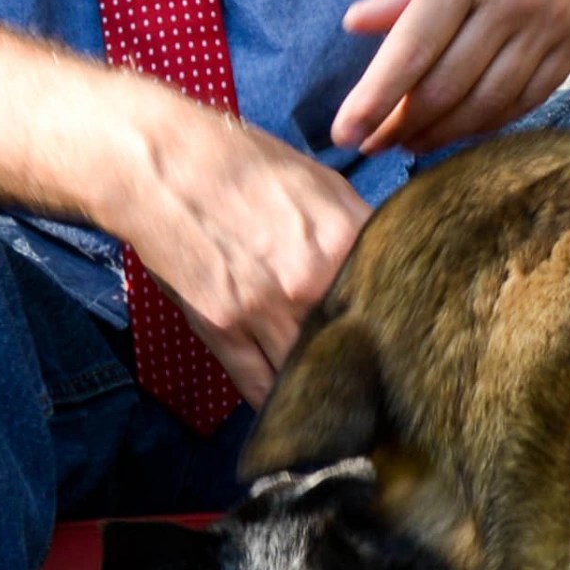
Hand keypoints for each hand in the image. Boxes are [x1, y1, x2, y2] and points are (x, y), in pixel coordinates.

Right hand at [97, 89, 375, 404]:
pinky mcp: (224, 332)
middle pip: (354, 348)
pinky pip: (260, 387)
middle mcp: (312, 284)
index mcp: (346, 242)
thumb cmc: (245, 166)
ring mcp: (266, 312)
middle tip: (374, 382)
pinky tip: (291, 404)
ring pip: (309, 374)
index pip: (391, 304)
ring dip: (320, 388)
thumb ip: (361, 231)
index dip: (398, 327)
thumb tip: (388, 267)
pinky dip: (277, 400)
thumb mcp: (324, 184)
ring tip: (335, 400)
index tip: (402, 345)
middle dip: (363, 365)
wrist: (166, 166)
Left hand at [330, 0, 569, 154]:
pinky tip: (467, 124)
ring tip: (413, 142)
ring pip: (489, 101)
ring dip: (444, 131)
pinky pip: (530, 96)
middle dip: (401, 124)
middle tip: (372, 142)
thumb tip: (358, 23)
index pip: (413, 47)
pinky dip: (493, 119)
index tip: (346, 130)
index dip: (375, 97)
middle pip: (447, 84)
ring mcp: (552, 23)